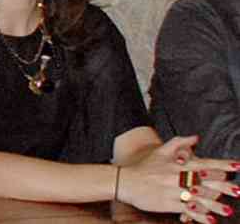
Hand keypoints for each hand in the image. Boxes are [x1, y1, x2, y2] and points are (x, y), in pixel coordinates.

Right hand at [116, 136, 238, 222]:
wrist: (126, 181)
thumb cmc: (144, 167)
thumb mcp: (160, 151)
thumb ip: (179, 143)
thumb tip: (196, 137)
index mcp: (178, 164)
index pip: (204, 163)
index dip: (221, 165)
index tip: (236, 166)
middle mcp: (177, 176)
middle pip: (205, 182)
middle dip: (223, 187)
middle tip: (239, 191)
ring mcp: (172, 190)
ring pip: (197, 198)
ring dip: (214, 205)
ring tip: (228, 211)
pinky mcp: (167, 203)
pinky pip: (186, 210)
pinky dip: (199, 216)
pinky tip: (209, 221)